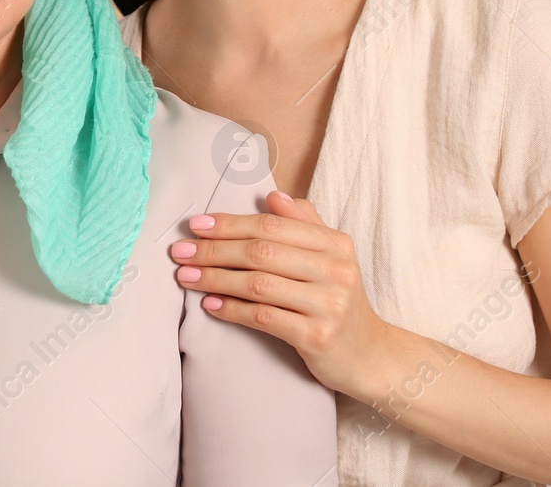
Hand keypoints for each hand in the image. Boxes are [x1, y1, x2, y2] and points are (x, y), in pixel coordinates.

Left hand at [171, 189, 393, 397]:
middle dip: (214, 250)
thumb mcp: (332, 257)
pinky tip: (210, 305)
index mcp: (334, 243)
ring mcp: (329, 304)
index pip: (272, 226)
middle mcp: (335, 270)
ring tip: (186, 277)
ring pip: (259, 284)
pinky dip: (233, 310)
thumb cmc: (339, 300)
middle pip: (262, 252)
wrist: (371, 355)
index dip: (230, 224)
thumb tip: (273, 196)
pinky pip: (265, 318)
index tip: (196, 226)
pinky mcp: (318, 337)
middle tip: (180, 252)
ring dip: (216, 279)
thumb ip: (304, 224)